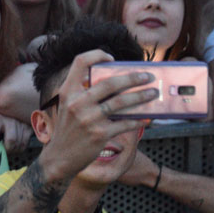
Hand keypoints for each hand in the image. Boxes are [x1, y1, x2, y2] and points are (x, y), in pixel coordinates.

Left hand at [0, 114, 32, 152]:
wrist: (14, 114)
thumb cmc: (1, 124)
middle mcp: (10, 120)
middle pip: (11, 139)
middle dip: (8, 149)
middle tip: (5, 152)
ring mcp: (21, 123)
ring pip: (19, 142)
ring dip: (14, 150)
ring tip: (10, 150)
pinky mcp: (28, 127)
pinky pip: (25, 143)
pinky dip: (21, 148)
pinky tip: (17, 147)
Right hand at [38, 49, 156, 182]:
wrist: (60, 158)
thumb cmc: (68, 129)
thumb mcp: (67, 106)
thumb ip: (83, 92)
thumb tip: (114, 80)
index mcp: (68, 91)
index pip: (80, 61)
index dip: (97, 55)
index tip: (112, 59)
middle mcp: (77, 103)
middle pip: (110, 82)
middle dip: (133, 78)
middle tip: (148, 76)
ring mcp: (89, 119)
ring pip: (121, 102)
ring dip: (141, 96)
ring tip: (153, 93)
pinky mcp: (100, 134)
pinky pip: (124, 123)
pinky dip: (138, 119)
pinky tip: (146, 118)